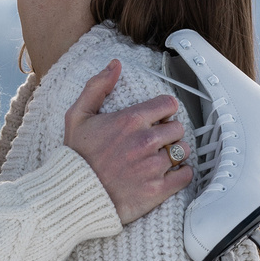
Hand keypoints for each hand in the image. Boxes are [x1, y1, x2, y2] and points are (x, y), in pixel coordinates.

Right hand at [64, 60, 191, 224]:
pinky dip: (181, 174)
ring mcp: (153, 166)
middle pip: (178, 127)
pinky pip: (185, 175)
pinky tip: (169, 173)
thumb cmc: (76, 157)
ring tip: (160, 157)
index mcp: (130, 120)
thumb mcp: (78, 115)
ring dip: (175, 152)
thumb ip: (97, 87)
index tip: (158, 118)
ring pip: (183, 150)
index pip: (168, 104)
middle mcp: (145, 141)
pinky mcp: (157, 189)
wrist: (74, 195)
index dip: (164, 110)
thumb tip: (114, 65)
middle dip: (169, 131)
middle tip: (156, 139)